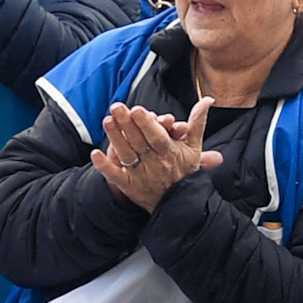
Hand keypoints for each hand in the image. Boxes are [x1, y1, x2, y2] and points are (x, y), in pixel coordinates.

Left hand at [91, 99, 222, 211]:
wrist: (179, 203)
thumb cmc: (185, 171)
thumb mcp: (194, 147)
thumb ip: (197, 122)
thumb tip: (208, 100)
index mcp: (169, 153)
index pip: (156, 137)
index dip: (147, 124)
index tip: (137, 109)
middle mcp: (154, 164)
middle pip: (138, 141)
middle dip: (127, 124)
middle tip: (116, 107)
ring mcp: (140, 175)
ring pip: (126, 154)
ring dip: (115, 138)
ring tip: (107, 120)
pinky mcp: (129, 186)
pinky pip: (115, 176)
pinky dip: (104, 166)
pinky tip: (95, 154)